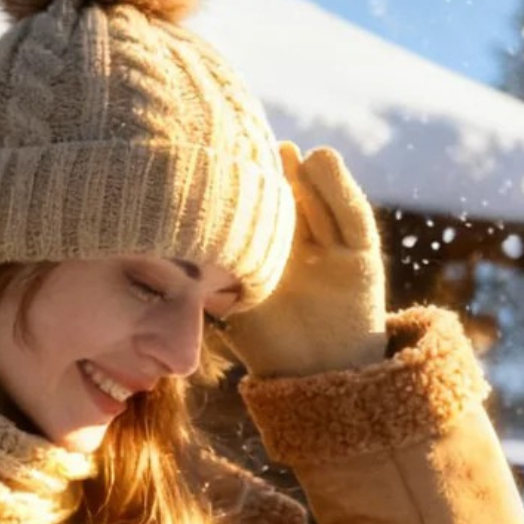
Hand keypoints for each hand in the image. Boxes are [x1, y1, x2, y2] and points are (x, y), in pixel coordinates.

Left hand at [220, 143, 387, 379]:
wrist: (322, 379)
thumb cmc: (271, 348)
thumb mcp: (236, 309)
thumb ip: (212, 282)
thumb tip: (162, 262)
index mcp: (266, 254)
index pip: (254, 214)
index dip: (240, 190)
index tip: (216, 161)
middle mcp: (297, 245)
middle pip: (284, 200)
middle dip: (268, 173)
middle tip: (246, 144)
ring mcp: (329, 247)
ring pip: (315, 200)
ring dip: (300, 170)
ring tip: (283, 147)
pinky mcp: (361, 254)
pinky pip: (351, 216)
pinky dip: (338, 187)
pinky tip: (320, 157)